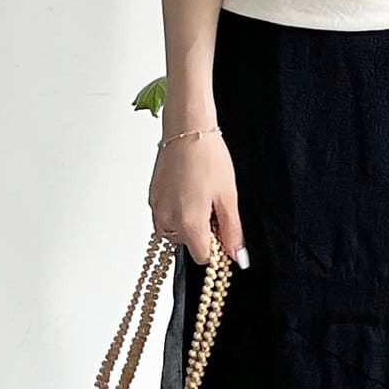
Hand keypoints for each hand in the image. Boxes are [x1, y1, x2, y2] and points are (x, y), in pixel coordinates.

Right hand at [148, 131, 248, 267]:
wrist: (187, 130)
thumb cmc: (209, 158)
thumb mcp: (228, 198)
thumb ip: (232, 232)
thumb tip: (237, 257)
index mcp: (189, 224)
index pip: (202, 258)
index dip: (215, 248)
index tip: (222, 232)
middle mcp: (168, 220)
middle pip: (187, 245)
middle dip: (202, 233)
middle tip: (213, 207)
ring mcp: (157, 209)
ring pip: (174, 232)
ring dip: (187, 224)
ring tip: (200, 198)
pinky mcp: (152, 197)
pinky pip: (165, 217)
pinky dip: (176, 213)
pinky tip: (188, 192)